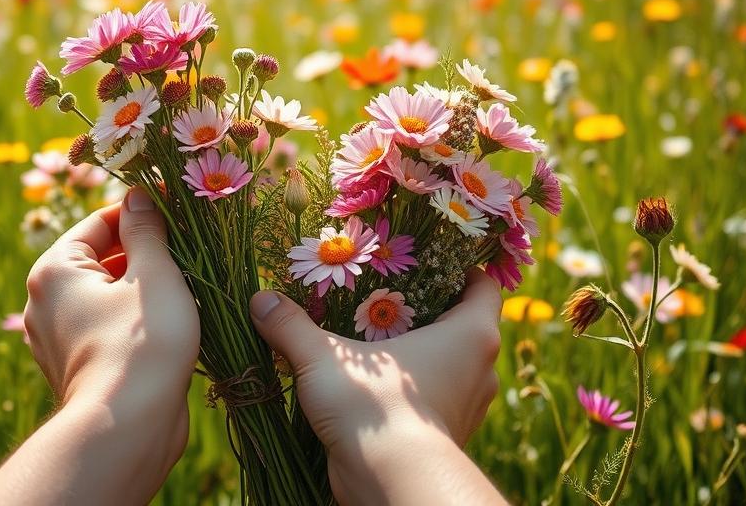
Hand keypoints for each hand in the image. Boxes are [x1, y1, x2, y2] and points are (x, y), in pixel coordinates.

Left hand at [0, 187, 198, 504]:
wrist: (126, 429)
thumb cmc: (143, 345)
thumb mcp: (154, 275)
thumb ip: (147, 230)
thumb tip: (140, 195)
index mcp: (54, 269)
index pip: (100, 221)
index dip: (142, 213)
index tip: (180, 213)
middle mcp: (43, 301)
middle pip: (100, 258)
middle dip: (144, 254)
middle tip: (189, 255)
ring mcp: (55, 338)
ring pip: (105, 295)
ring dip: (142, 289)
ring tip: (184, 292)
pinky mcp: (74, 367)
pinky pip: (104, 327)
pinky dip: (132, 320)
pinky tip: (167, 326)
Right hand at [249, 268, 506, 504]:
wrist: (392, 484)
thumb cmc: (375, 408)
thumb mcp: (324, 358)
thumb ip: (292, 326)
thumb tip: (260, 299)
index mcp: (472, 335)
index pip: (485, 289)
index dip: (462, 272)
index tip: (431, 263)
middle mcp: (481, 370)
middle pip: (464, 327)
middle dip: (430, 313)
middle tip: (388, 298)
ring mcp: (468, 408)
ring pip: (450, 368)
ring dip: (419, 356)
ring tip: (376, 343)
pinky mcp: (447, 437)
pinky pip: (435, 402)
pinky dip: (412, 392)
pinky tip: (375, 386)